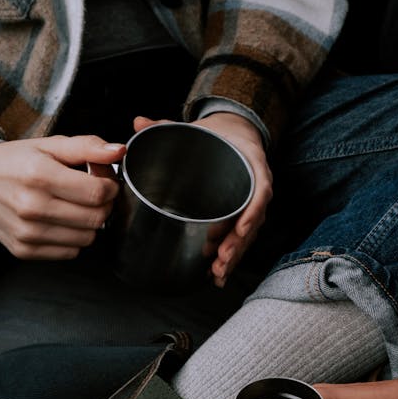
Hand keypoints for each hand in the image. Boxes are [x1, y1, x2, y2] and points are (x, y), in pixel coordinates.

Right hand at [0, 136, 125, 258]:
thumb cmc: (14, 161)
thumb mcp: (49, 145)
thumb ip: (88, 147)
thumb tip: (119, 151)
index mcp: (39, 175)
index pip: (98, 193)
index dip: (110, 186)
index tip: (103, 179)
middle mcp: (31, 207)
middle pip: (96, 218)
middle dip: (103, 205)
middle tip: (92, 193)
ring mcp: (26, 233)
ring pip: (87, 239)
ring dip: (89, 223)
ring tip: (74, 206)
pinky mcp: (22, 250)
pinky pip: (69, 253)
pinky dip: (72, 238)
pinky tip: (60, 221)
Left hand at [133, 112, 271, 285]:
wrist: (234, 134)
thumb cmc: (215, 134)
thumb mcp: (192, 127)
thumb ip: (165, 125)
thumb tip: (137, 122)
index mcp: (252, 163)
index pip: (260, 190)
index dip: (253, 211)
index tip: (242, 228)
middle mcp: (257, 186)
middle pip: (254, 221)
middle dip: (238, 244)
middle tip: (220, 260)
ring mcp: (251, 203)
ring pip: (248, 235)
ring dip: (234, 256)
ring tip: (217, 273)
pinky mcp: (242, 214)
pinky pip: (240, 238)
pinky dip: (230, 257)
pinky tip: (217, 276)